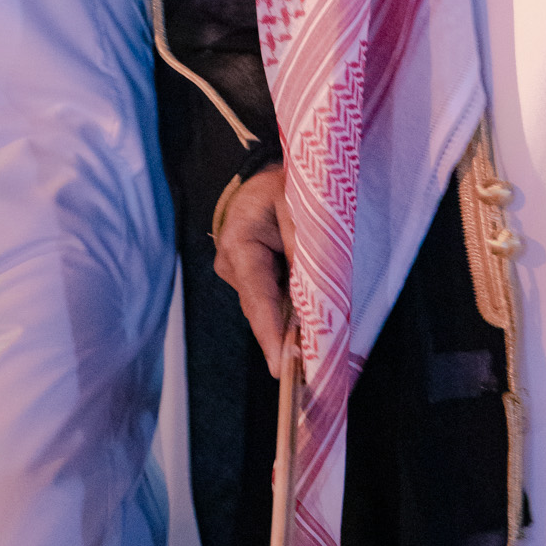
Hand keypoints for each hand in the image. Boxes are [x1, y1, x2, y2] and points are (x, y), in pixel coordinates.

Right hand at [214, 165, 294, 378]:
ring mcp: (236, 272)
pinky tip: (305, 326)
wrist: (261, 177)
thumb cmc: (282, 186)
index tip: (281, 366)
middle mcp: (230, 263)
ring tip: (314, 351)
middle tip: (310, 368)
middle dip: (284, 337)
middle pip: (262, 307)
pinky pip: (270, 296)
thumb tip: (313, 292)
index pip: (258, 296)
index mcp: (239, 242)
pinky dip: (288, 308)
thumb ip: (303, 244)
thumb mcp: (298, 202)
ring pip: (268, 305)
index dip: (271, 333)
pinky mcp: (247, 276)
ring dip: (290, 323)